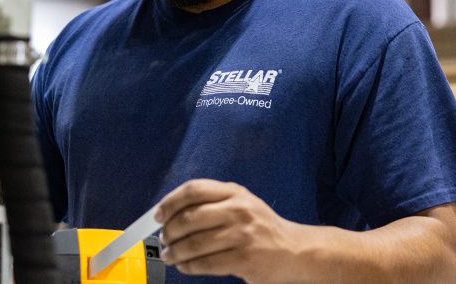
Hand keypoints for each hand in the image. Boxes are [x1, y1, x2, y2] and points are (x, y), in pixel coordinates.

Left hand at [155, 179, 318, 282]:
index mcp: (234, 192)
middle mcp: (238, 210)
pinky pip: (205, 264)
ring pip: (193, 244)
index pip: (194, 190)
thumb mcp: (242, 203)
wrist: (297, 251)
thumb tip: (171, 214)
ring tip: (169, 256)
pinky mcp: (244, 259)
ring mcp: (242, 235)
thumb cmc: (262, 228)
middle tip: (163, 240)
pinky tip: (185, 266)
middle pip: (189, 218)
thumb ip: (212, 203)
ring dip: (174, 252)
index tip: (158, 215)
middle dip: (169, 232)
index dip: (170, 202)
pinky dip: (188, 266)